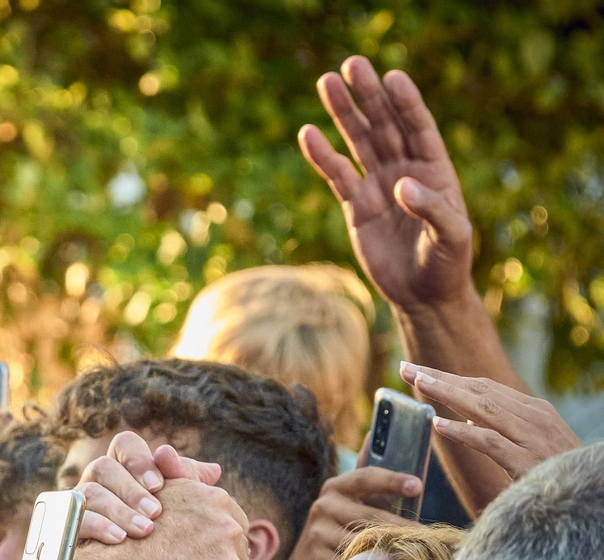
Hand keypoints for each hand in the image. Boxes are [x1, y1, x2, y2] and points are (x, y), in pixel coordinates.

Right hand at [76, 431, 223, 544]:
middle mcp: (96, 484)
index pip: (125, 445)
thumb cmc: (155, 551)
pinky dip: (98, 526)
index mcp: (122, 474)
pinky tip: (120, 540)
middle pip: (105, 467)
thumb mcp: (176, 520)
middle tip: (156, 512)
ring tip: (145, 531)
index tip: (160, 484)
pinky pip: (72, 519)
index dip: (139, 459)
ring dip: (119, 510)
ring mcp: (76, 506)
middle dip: (132, 488)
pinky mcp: (63, 530)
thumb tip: (213, 471)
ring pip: (90, 492)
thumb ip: (190, 494)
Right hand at [262, 466, 418, 559]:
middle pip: (372, 516)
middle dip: (403, 528)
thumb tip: (403, 475)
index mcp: (336, 488)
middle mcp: (324, 505)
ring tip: (414, 558)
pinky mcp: (315, 556)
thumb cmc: (339, 534)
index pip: (366, 477)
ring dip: (391, 551)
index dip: (393, 480)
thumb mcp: (351, 508)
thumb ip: (374, 494)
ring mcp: (317, 531)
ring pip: (365, 542)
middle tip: (429, 538)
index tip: (417, 486)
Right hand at [299, 57, 473, 311]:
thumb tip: (401, 184)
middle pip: (385, 125)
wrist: (423, 295)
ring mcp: (379, 186)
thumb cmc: (446, 265)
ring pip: (359, 142)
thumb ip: (432, 208)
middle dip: (369, 96)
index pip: (419, 128)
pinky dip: (322, 155)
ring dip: (344, 113)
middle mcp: (406, 171)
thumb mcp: (452, 238)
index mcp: (435, 170)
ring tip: (327, 82)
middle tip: (352, 65)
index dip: (407, 103)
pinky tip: (308, 133)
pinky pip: (337, 175)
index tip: (393, 77)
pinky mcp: (357, 207)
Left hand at [403, 362, 580, 481]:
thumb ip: (500, 428)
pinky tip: (439, 426)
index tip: (417, 370)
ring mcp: (532, 437)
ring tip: (417, 383)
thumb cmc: (556, 472)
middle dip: (440, 377)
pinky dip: (464, 432)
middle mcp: (534, 417)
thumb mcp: (529, 443)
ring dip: (447, 393)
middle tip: (405, 367)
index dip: (448, 377)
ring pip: (483, 408)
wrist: (592, 497)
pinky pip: (491, 442)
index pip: (484, 386)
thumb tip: (464, 416)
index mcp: (533, 410)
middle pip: (479, 390)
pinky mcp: (529, 461)